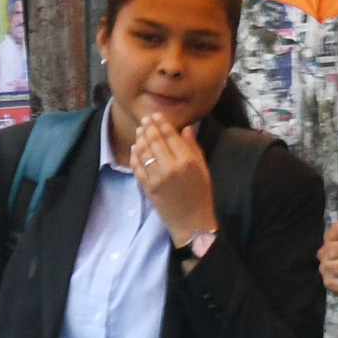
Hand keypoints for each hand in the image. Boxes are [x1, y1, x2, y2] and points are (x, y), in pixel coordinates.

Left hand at [131, 113, 217, 245]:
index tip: (157, 115)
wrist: (191, 222)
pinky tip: (136, 147)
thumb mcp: (203, 169)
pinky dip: (135, 154)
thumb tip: (186, 129)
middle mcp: (170, 167)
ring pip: (144, 151)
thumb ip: (194, 148)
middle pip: (155, 140)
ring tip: (140, 130)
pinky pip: (137, 166)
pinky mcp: (147, 187)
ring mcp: (156, 177)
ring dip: (140, 138)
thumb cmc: (201, 195)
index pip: (171, 136)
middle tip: (146, 119)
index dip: (162, 123)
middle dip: (149, 127)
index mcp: (187, 161)